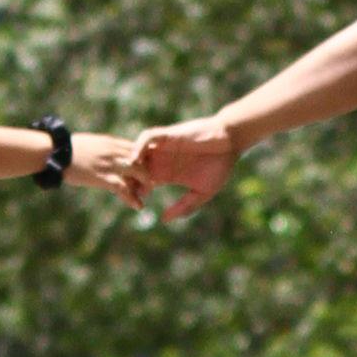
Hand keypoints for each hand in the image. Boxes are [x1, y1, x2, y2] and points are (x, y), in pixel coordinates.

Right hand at [64, 133, 153, 203]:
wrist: (56, 152)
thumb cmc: (68, 148)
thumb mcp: (91, 143)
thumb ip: (103, 148)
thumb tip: (105, 154)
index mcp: (112, 142)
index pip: (138, 149)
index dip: (144, 160)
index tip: (145, 170)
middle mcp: (115, 152)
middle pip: (143, 161)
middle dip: (147, 174)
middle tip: (147, 185)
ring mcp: (110, 164)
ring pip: (138, 174)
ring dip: (144, 187)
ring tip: (143, 197)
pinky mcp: (103, 177)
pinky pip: (124, 188)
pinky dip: (132, 199)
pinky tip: (137, 206)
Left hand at [125, 119, 243, 217]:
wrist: (231, 143)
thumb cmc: (219, 166)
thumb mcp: (201, 192)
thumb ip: (184, 207)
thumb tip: (164, 220)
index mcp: (167, 174)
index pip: (141, 183)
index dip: (134, 193)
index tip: (135, 204)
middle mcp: (161, 160)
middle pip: (133, 169)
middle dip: (126, 180)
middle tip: (125, 192)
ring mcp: (164, 148)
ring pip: (136, 152)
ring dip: (130, 163)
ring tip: (129, 176)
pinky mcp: (169, 136)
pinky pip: (147, 137)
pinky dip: (138, 146)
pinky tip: (136, 159)